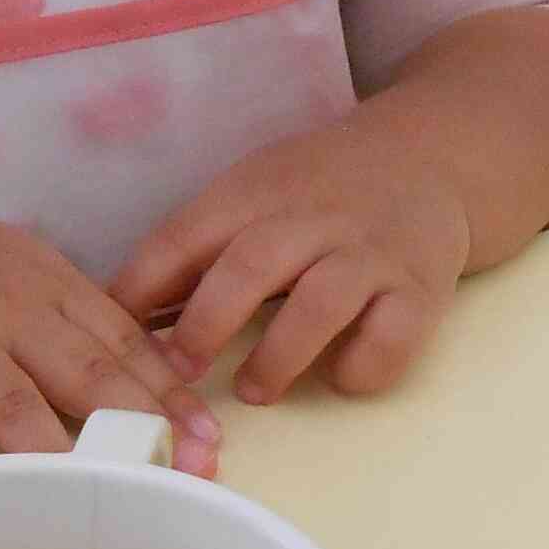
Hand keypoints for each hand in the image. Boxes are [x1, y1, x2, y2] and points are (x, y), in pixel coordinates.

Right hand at [0, 221, 222, 476]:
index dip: (170, 396)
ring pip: (14, 401)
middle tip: (183, 477)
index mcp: (52, 289)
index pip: (124, 344)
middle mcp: (10, 314)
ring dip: (60, 452)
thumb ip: (89, 330)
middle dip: (139, 427)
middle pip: (84, 373)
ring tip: (99, 497)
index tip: (211, 444)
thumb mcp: (32, 284)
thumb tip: (170, 393)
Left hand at [112, 120, 471, 404]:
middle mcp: (316, 217)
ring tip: (252, 390)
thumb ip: (196, 247)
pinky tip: (338, 375)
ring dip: (278, 355)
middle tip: (179, 372)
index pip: (186, 234)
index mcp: (258, 190)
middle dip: (206, 324)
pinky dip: (359, 366)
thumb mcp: (254, 193)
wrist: (430, 157)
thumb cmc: (319, 189)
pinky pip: (390, 338)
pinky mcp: (422, 290)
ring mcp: (372, 252)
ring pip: (321, 303)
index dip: (144, 287)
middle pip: (252, 264)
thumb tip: (118, 312)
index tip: (118, 337)